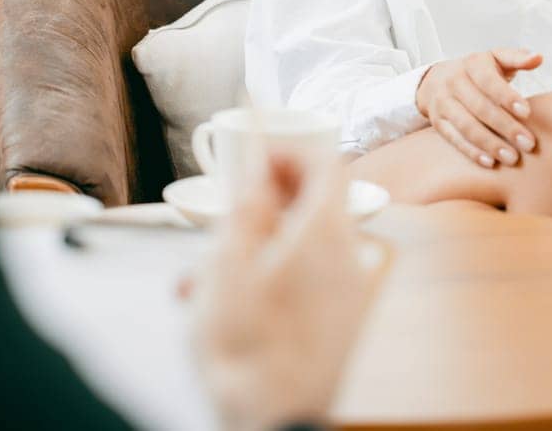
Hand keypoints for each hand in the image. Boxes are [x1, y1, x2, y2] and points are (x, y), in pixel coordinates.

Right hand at [191, 154, 381, 430]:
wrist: (274, 424)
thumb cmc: (247, 350)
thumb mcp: (227, 265)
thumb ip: (245, 208)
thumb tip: (258, 169)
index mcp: (324, 235)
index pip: (326, 161)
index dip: (288, 148)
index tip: (253, 155)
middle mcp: (348, 257)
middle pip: (314, 202)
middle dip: (261, 204)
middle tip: (223, 217)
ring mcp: (347, 292)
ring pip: (300, 243)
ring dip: (255, 246)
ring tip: (203, 277)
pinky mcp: (338, 322)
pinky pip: (306, 278)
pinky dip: (269, 276)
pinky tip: (226, 306)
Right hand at [415, 48, 542, 167]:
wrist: (436, 79)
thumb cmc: (477, 71)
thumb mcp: (496, 58)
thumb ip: (517, 58)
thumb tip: (538, 58)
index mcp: (472, 64)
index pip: (489, 81)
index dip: (507, 97)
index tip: (527, 113)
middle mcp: (454, 82)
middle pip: (479, 107)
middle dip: (505, 127)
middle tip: (528, 143)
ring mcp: (443, 103)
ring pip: (466, 126)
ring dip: (490, 143)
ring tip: (512, 158)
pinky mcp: (437, 121)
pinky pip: (454, 138)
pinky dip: (472, 152)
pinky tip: (490, 162)